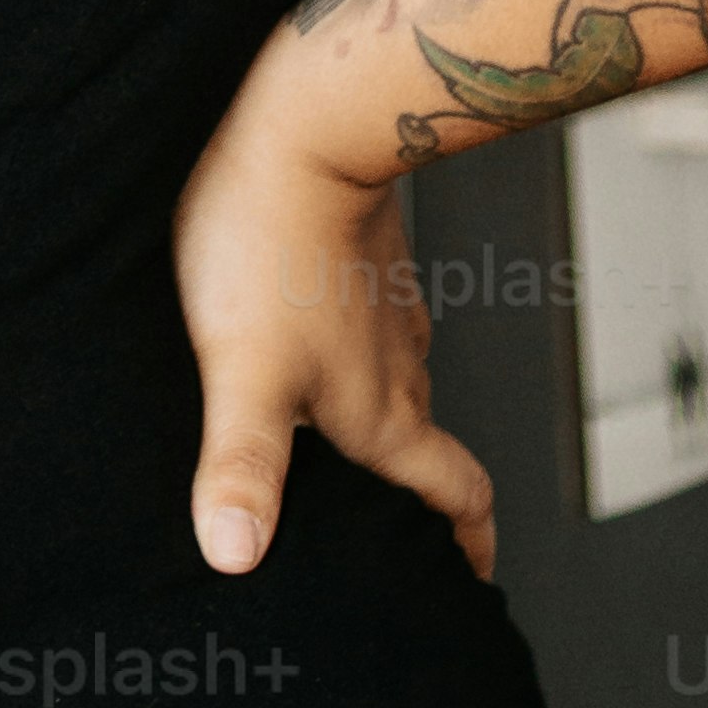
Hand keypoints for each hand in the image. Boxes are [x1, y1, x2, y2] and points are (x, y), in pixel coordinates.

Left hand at [171, 49, 497, 583]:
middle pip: (425, 452)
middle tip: (394, 530)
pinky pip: (368, 329)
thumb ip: (242, 465)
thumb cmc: (272, 247)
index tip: (475, 581)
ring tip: (336, 448)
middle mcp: (400, 368)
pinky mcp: (364, 263)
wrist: (306, 127)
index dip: (471, 546)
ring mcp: (388, 312)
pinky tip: (307, 349)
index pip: (457, 496)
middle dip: (418, 498)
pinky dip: (353, 357)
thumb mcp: (243, 371)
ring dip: (382, 424)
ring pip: (398, 386)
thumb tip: (233, 556)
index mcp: (384, 415)